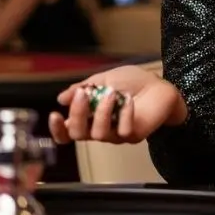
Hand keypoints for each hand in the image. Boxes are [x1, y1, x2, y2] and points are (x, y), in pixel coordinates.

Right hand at [49, 65, 182, 144]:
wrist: (159, 84)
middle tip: (83, 94)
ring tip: (111, 93)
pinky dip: (124, 115)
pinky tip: (129, 101)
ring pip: (98, 134)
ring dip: (101, 113)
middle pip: (78, 134)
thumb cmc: (132, 81)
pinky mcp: (133, 135)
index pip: (67, 132)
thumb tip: (61, 98)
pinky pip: (123, 131)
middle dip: (77, 114)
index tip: (54, 114)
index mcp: (90, 116)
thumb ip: (84, 88)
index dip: (57, 129)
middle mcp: (100, 128)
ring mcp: (116, 134)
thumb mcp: (104, 79)